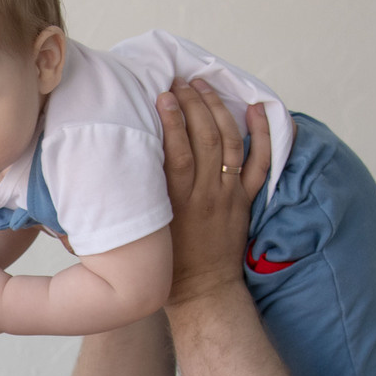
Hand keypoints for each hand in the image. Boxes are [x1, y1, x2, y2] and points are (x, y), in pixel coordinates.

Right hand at [156, 83, 269, 308]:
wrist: (203, 292)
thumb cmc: (166, 262)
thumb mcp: (144, 229)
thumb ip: (136, 199)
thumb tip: (113, 170)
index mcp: (176, 201)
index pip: (176, 150)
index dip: (171, 118)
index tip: (163, 95)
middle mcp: (204, 194)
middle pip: (204, 138)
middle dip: (194, 104)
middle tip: (182, 83)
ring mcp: (229, 196)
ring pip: (230, 144)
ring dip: (219, 110)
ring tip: (206, 88)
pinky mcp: (246, 202)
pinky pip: (261, 164)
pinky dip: (262, 135)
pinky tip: (255, 109)